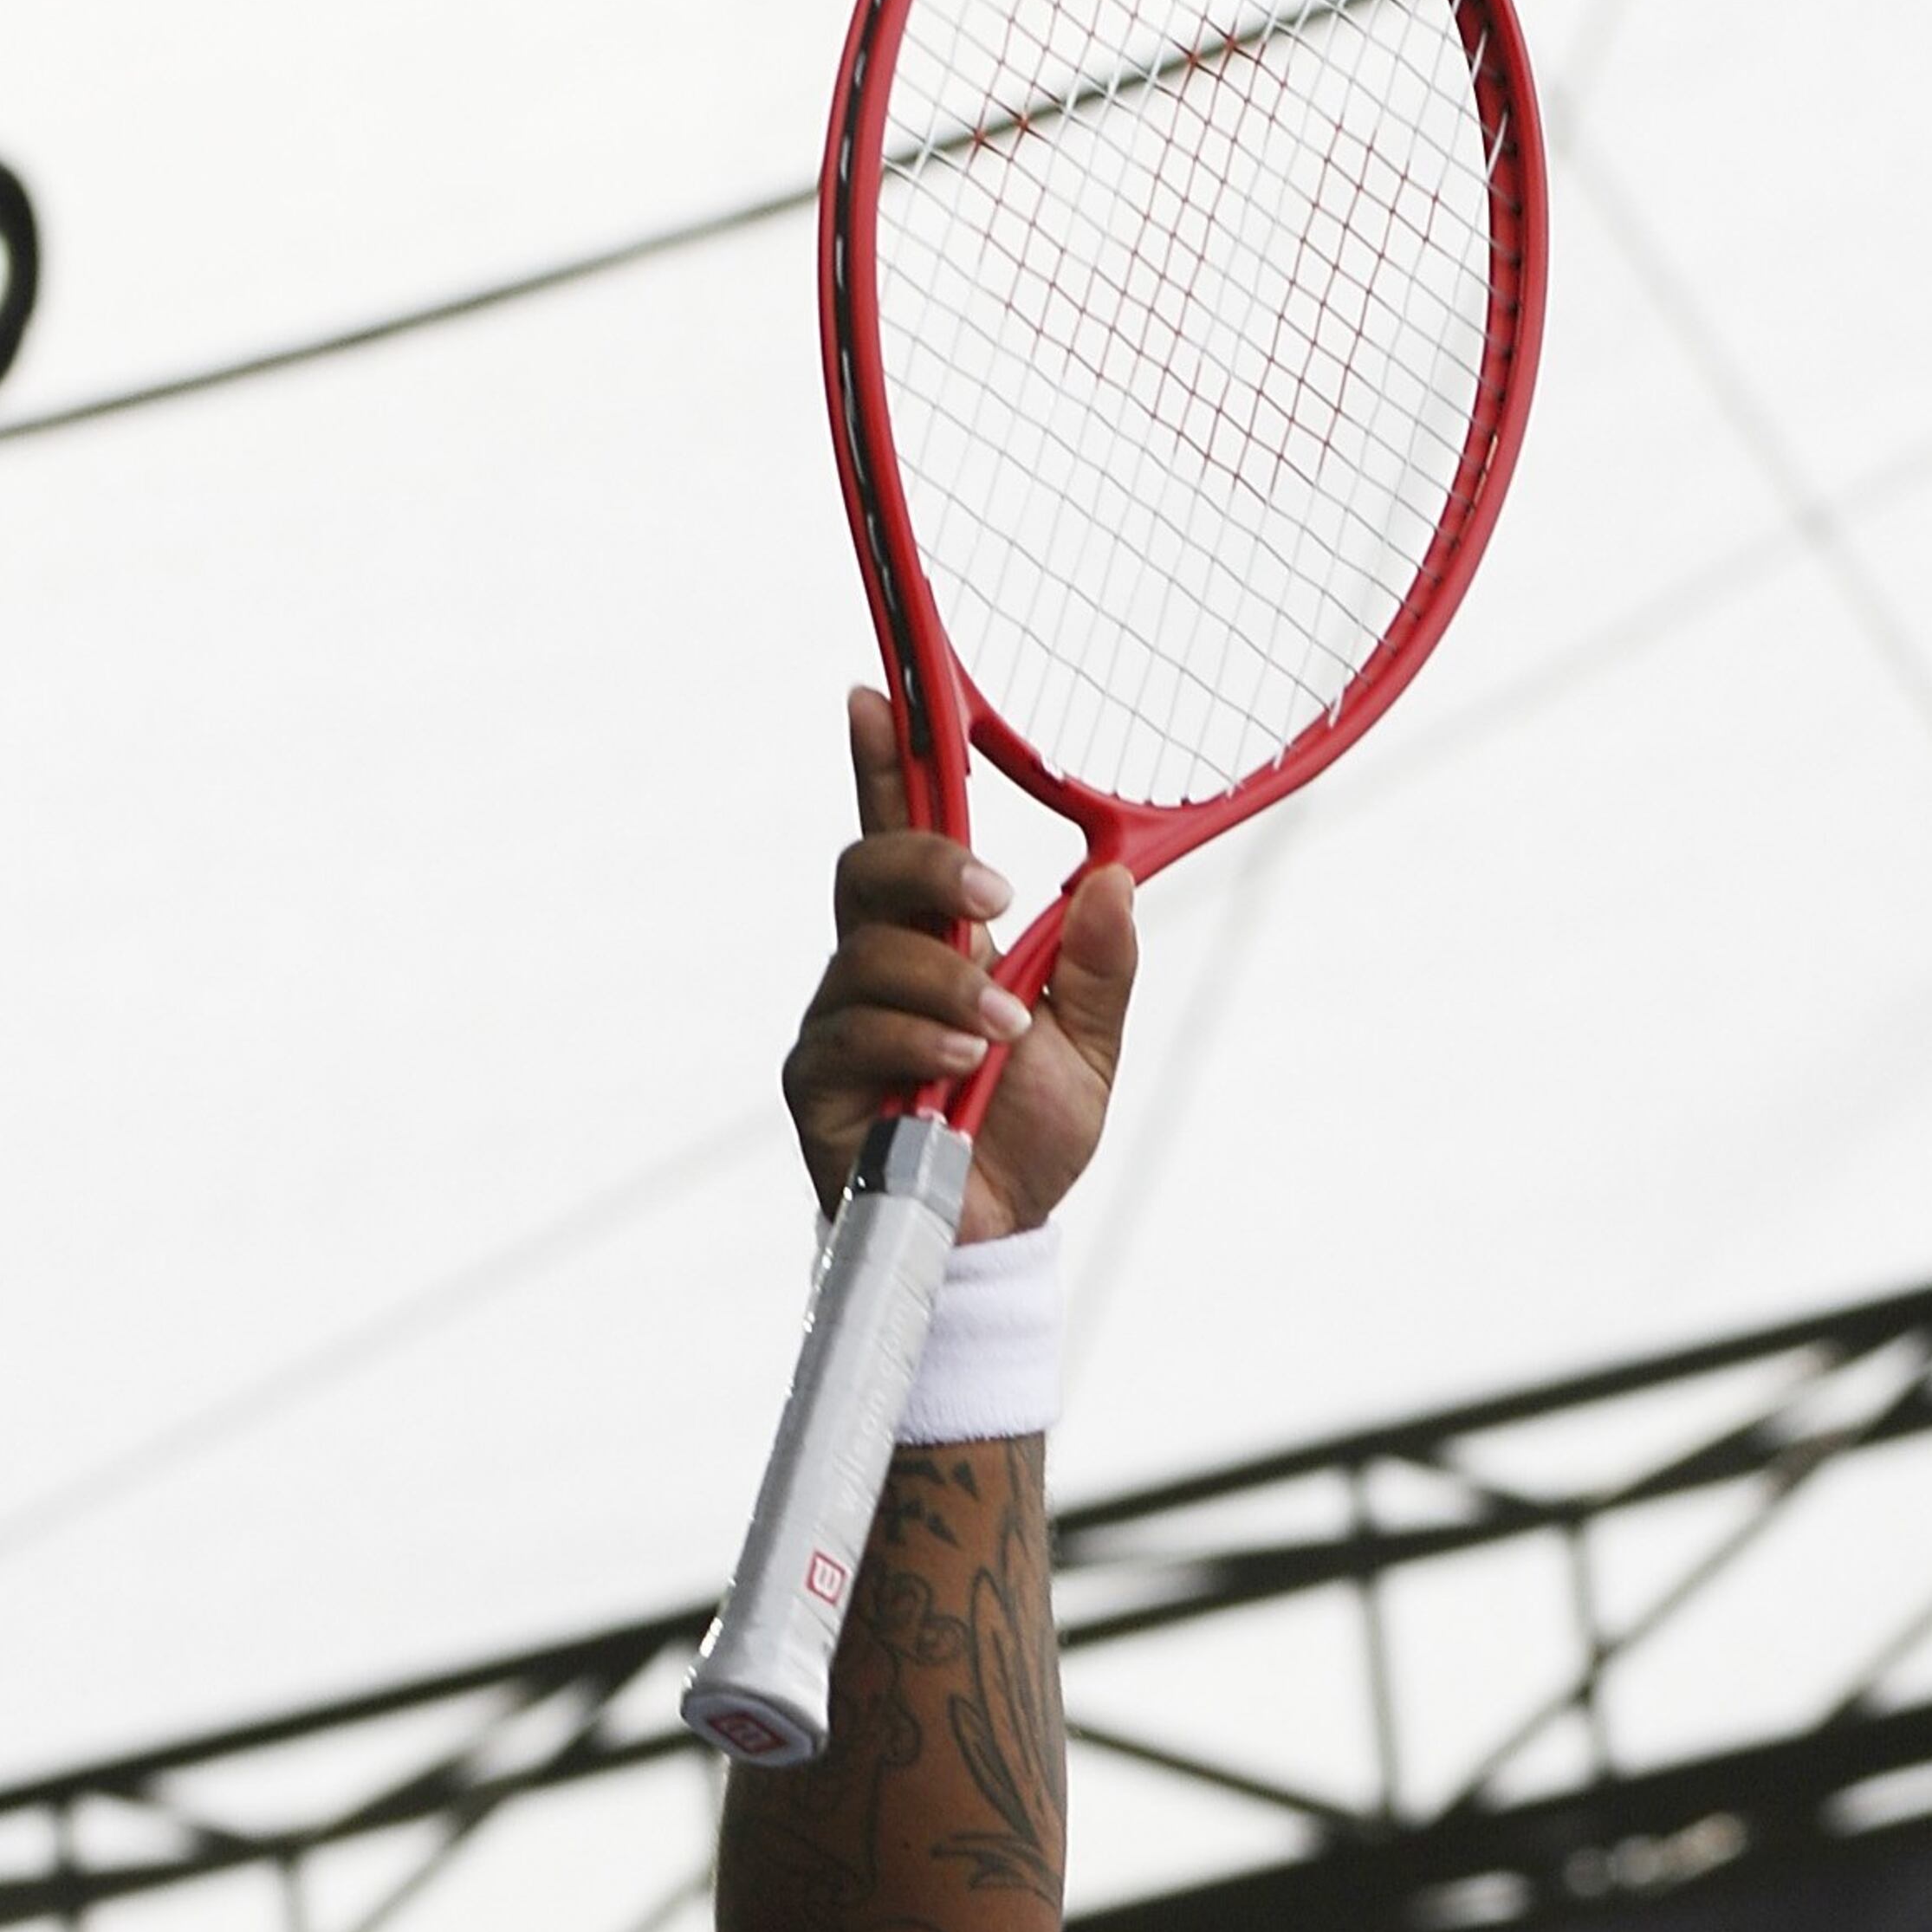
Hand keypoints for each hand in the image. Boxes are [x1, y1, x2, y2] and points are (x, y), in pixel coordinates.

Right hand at [783, 687, 1139, 1241]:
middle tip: (993, 894)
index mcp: (937, 938)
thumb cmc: (1026, 1138)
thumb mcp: (1090, 1048)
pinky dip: (915, 1035)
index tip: (873, 694)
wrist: (995, 1238)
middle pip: (867, 867)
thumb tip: (1114, 877)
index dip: (884, 762)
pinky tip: (959, 1062)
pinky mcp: (816, 1080)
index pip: (901, 831)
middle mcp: (874, 965)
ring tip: (999, 1031)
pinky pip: (853, 1030)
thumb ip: (1099, 966)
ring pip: (867, 951)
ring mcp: (839, 1019)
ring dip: (944, 979)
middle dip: (928, 863)